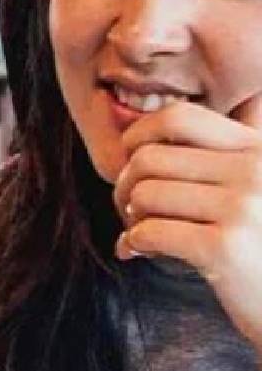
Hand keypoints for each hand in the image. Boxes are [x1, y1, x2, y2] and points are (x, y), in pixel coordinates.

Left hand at [115, 96, 261, 345]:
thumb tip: (141, 141)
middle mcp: (256, 170)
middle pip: (149, 157)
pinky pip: (147, 231)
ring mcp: (243, 207)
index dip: (137, 137)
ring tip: (141, 234)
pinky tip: (140, 253)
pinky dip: (134, 243)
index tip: (131, 165)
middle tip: (129, 210)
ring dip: (128, 217)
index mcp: (261, 150)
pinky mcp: (224, 247)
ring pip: (143, 194)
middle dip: (124, 184)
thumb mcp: (258, 189)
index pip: (179, 117)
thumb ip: (221, 160)